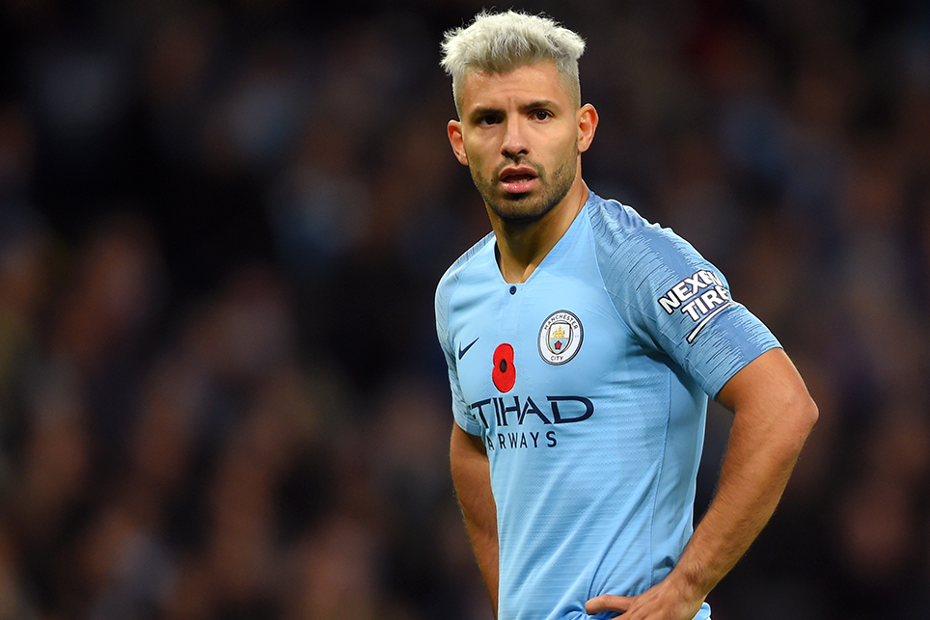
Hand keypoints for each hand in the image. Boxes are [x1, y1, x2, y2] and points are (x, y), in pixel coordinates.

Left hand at [584, 577, 704, 619]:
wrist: (684, 586)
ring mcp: (645, 619)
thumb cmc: (670, 592)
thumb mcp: (648, 598)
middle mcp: (636, 612)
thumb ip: (637, 606)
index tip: (587, 607)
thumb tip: (632, 611)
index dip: (595, 605)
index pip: (608, 602)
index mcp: (633, 604)